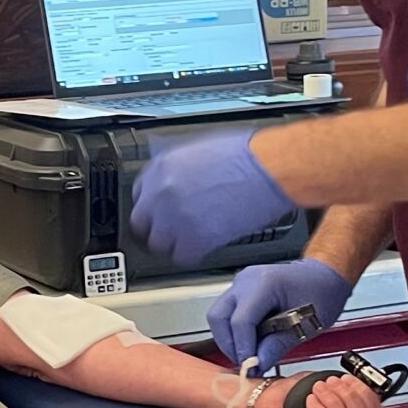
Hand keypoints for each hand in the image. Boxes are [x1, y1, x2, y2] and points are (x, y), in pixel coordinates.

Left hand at [132, 132, 290, 268]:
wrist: (268, 171)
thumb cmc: (246, 156)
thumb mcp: (200, 150)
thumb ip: (179, 169)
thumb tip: (174, 182)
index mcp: (161, 167)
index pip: (139, 194)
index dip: (152, 206)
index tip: (160, 212)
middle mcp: (160, 193)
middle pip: (140, 222)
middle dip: (155, 228)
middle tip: (170, 231)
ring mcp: (174, 218)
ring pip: (158, 244)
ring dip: (172, 244)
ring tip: (189, 240)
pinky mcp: (194, 239)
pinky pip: (181, 257)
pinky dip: (192, 255)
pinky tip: (203, 247)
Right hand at [208, 257, 350, 370]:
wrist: (324, 275)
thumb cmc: (321, 292)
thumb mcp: (306, 324)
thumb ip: (279, 344)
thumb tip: (258, 363)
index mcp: (265, 284)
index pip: (241, 321)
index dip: (243, 348)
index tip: (249, 367)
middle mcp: (247, 280)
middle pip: (219, 317)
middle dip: (229, 344)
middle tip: (245, 363)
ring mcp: (241, 283)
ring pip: (218, 316)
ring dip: (229, 339)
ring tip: (249, 354)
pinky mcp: (240, 291)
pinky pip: (227, 313)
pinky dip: (234, 331)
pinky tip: (251, 342)